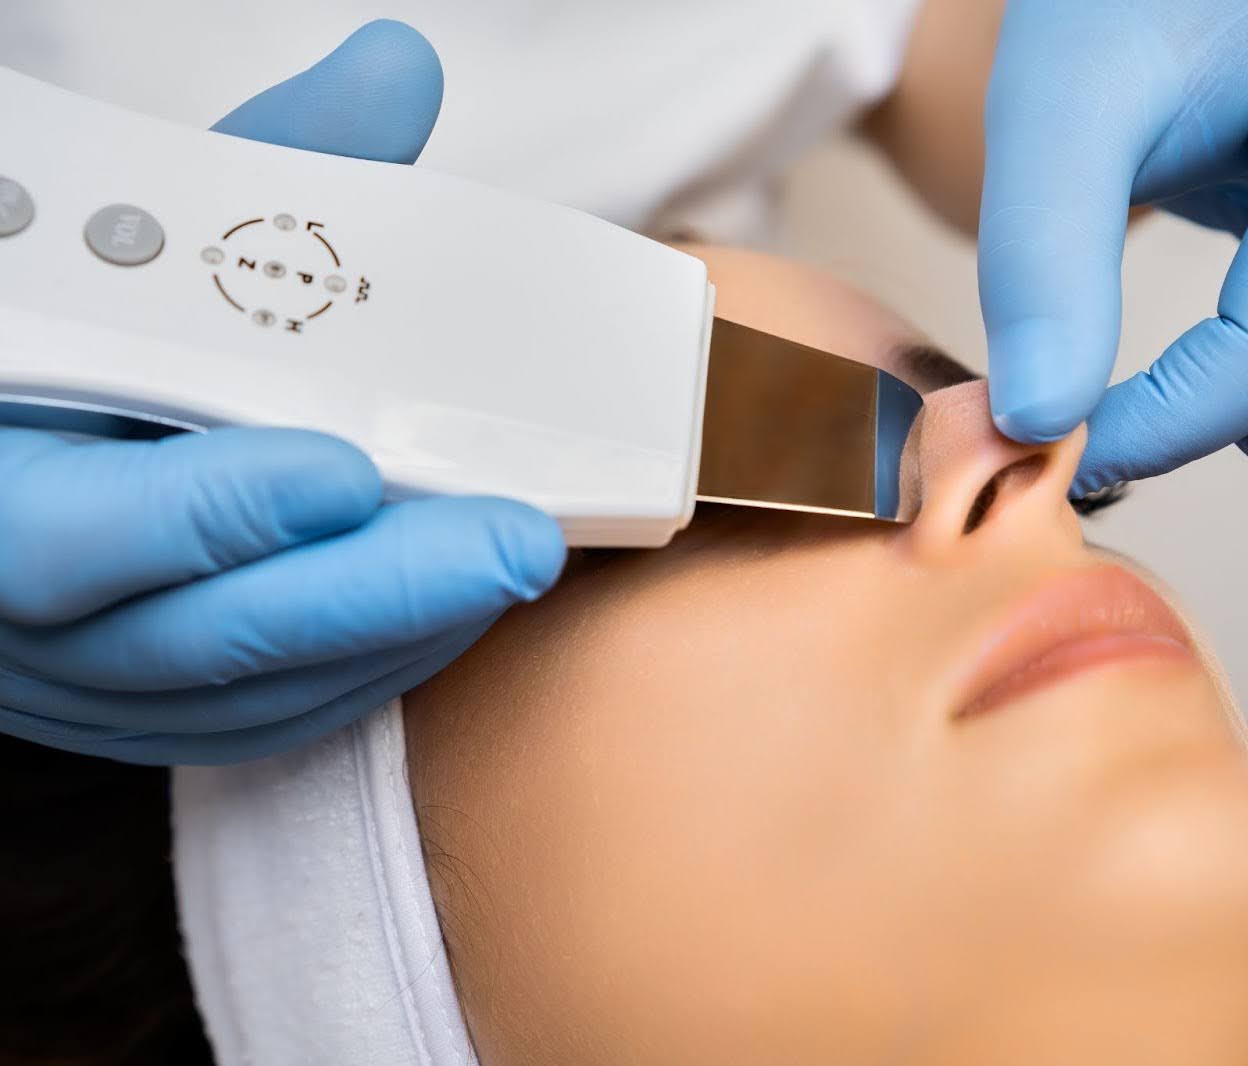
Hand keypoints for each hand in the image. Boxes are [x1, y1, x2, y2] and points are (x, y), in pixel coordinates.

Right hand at [0, 21, 565, 764]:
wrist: (19, 429)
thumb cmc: (72, 327)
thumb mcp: (143, 242)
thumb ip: (267, 175)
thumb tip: (392, 74)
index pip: (64, 527)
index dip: (205, 512)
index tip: (344, 470)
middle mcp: (19, 597)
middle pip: (186, 636)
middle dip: (367, 590)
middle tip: (516, 541)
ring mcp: (76, 668)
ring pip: (236, 695)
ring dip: (389, 635)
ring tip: (508, 563)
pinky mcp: (138, 702)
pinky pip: (257, 721)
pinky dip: (364, 670)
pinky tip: (450, 610)